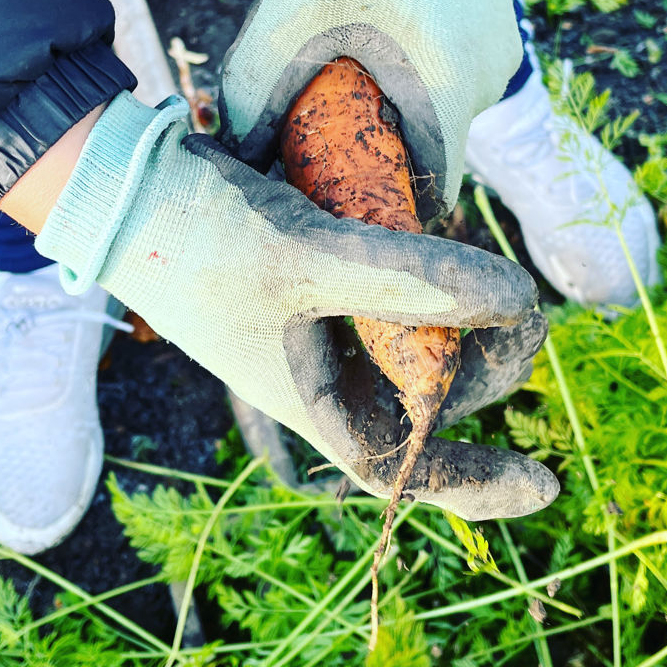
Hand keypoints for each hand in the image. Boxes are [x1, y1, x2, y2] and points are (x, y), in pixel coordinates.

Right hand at [34, 94, 556, 520]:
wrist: (123, 181)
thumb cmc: (199, 238)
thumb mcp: (310, 259)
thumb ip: (414, 280)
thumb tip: (519, 301)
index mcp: (312, 400)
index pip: (405, 468)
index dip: (477, 485)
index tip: (544, 484)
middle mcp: (319, 371)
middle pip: (425, 394)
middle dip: (483, 363)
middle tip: (524, 311)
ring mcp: (315, 322)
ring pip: (411, 337)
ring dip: (456, 310)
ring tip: (489, 266)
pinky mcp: (311, 273)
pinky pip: (386, 287)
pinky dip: (421, 268)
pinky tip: (443, 227)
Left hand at [218, 0, 521, 216]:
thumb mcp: (292, 7)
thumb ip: (256, 91)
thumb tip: (234, 157)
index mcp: (445, 84)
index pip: (427, 193)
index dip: (379, 210)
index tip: (330, 204)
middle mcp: (486, 79)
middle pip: (428, 153)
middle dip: (373, 158)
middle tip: (315, 143)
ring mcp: (498, 52)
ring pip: (438, 113)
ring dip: (391, 113)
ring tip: (338, 84)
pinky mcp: (495, 27)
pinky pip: (449, 77)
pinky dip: (412, 77)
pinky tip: (372, 43)